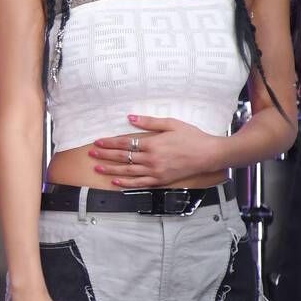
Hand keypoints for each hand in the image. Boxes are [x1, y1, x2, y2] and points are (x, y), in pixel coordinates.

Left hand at [88, 115, 220, 187]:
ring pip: (128, 171)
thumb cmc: (192, 137)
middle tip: (91, 153)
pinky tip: (116, 182)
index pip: (125, 143)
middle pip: (123, 157)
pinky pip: (140, 183)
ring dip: (111, 169)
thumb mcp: (171, 124)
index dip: (110, 143)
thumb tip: (130, 117)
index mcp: (153, 144)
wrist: (210, 155)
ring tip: (97, 167)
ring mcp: (156, 172)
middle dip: (105, 155)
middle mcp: (152, 159)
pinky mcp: (161, 181)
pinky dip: (126, 184)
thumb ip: (149, 122)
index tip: (98, 142)